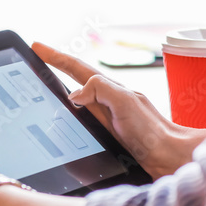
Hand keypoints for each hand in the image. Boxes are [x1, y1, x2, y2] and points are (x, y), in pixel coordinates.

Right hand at [33, 43, 205, 178]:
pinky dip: (70, 117)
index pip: (76, 68)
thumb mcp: (124, 102)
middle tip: (36, 59)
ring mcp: (108, 118)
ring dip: (61, 92)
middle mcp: (108, 101)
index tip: (36, 47)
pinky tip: (66, 122)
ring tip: (44, 85)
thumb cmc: (152, 132)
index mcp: (110, 90)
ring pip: (78, 101)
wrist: (170, 158)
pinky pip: (83, 121)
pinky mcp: (109, 136)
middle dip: (55, 68)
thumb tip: (73, 94)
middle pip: (75, 80)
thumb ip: (100, 90)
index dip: (55, 57)